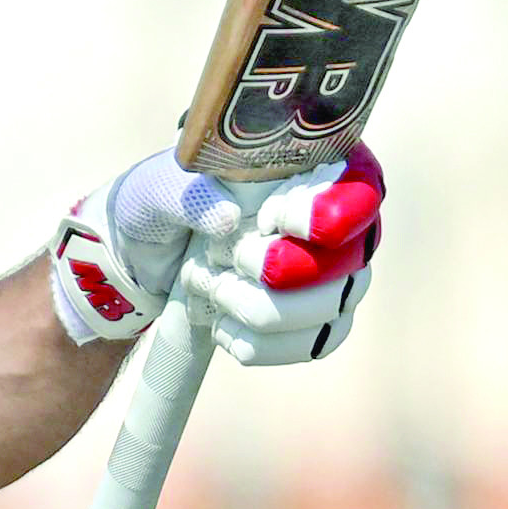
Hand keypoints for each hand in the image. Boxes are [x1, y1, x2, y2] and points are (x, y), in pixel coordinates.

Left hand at [46, 143, 385, 364]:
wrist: (149, 255)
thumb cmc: (165, 203)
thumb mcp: (160, 187)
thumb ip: (189, 194)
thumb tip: (226, 217)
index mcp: (314, 164)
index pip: (358, 188)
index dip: (324, 213)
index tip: (269, 218)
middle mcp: (341, 217)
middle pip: (349, 258)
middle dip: (283, 270)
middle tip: (232, 258)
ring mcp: (338, 272)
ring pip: (333, 307)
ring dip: (265, 310)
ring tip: (217, 292)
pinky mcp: (321, 318)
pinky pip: (318, 343)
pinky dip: (266, 344)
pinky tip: (226, 328)